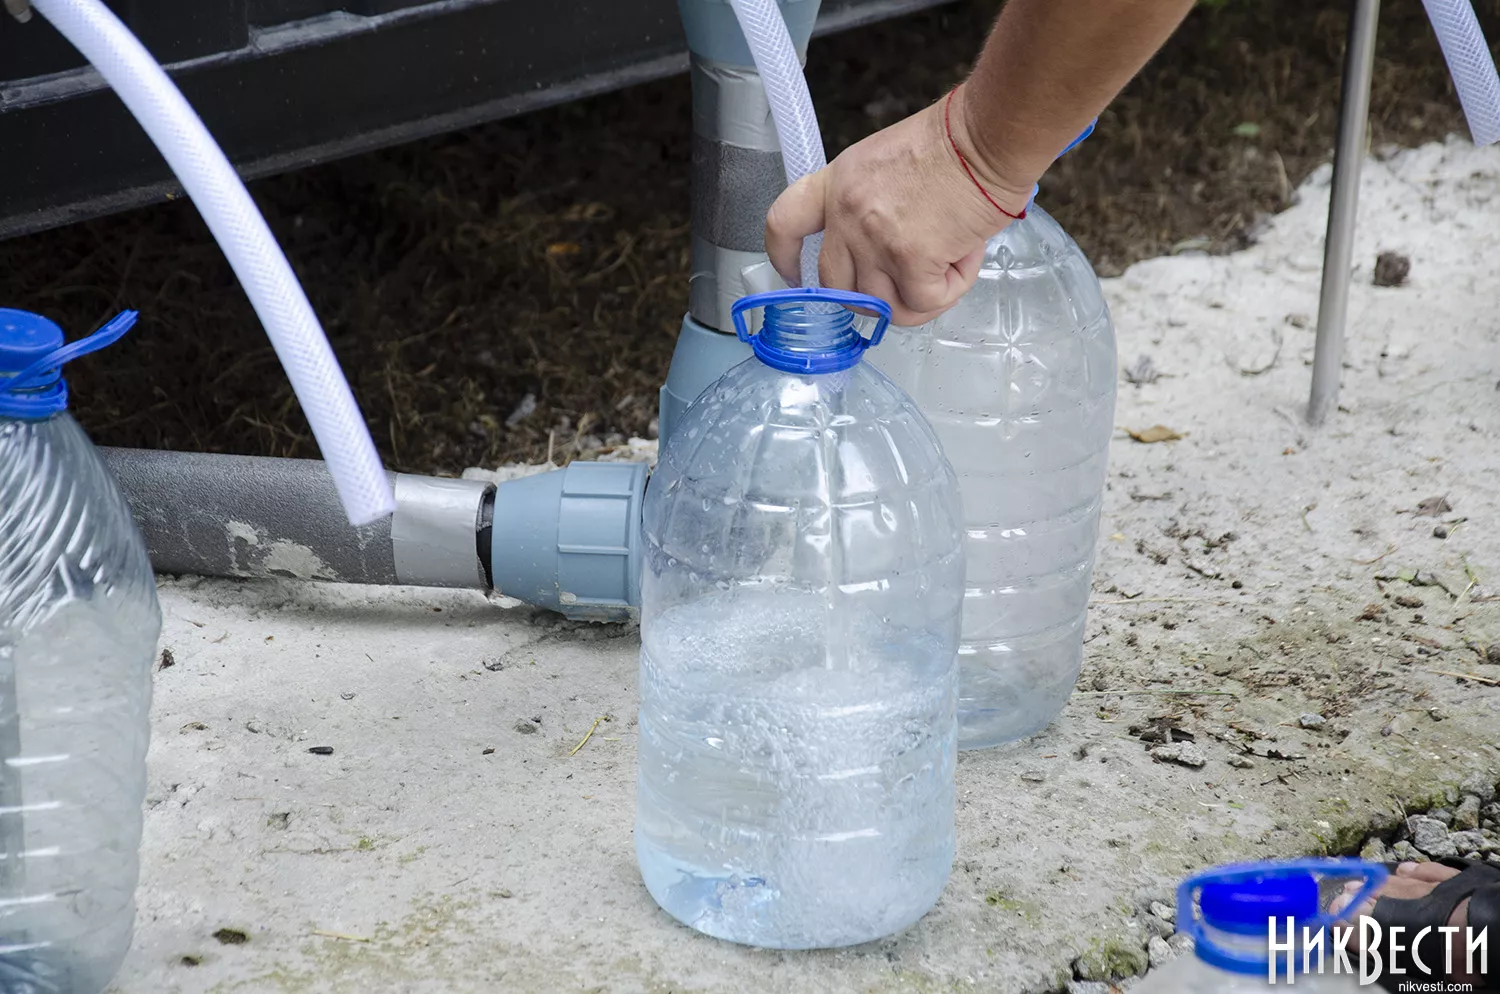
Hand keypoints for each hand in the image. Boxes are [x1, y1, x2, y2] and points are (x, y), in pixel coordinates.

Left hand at [764, 88, 1035, 326]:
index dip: (785, 259)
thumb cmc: (954, 142)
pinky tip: (964, 257)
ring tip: (950, 259)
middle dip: (874, 297)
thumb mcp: (886, 163)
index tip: (794, 277)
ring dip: (920, 295)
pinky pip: (923, 303)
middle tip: (910, 282)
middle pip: (836, 286)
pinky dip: (949, 290)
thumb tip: (882, 253)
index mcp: (837, 183)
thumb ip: (868, 205)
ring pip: (882, 305)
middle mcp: (846, 213)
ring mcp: (874, 237)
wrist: (988, 134)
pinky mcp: (910, 258)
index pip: (784, 224)